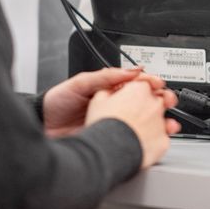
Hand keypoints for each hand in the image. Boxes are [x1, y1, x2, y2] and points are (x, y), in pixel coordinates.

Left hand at [41, 67, 165, 136]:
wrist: (42, 128)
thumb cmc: (57, 103)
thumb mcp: (80, 83)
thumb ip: (105, 77)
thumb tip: (131, 70)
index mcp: (109, 88)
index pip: (136, 82)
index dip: (150, 82)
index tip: (159, 85)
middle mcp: (114, 104)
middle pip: (144, 101)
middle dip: (160, 100)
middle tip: (168, 102)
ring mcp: (114, 121)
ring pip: (141, 120)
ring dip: (158, 120)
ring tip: (167, 122)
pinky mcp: (111, 138)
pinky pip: (131, 136)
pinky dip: (145, 136)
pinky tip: (153, 137)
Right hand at [86, 80, 179, 168]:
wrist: (110, 151)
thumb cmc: (104, 127)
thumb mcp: (98, 101)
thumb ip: (109, 92)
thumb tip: (110, 93)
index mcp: (139, 90)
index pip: (147, 83)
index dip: (142, 89)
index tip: (138, 94)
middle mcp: (154, 104)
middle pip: (160, 99)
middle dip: (152, 105)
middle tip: (142, 113)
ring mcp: (161, 123)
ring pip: (165, 120)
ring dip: (156, 124)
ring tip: (143, 132)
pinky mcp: (163, 142)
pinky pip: (163, 139)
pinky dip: (155, 142)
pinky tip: (143, 144)